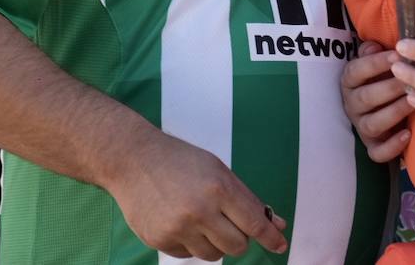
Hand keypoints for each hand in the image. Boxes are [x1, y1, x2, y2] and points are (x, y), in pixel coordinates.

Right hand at [106, 129, 287, 260]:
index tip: (281, 246)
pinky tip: (179, 221)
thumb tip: (278, 225)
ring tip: (200, 219)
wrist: (133, 159)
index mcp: (219, 188)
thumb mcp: (219, 171)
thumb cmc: (182, 162)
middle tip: (229, 224)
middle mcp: (200, 210)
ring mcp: (178, 228)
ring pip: (213, 256)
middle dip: (239, 240)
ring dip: (214, 244)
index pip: (254, 223)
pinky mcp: (159, 240)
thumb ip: (248, 200)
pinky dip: (190, 244)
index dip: (271, 237)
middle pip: (237, 247)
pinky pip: (188, 255)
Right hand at [341, 41, 411, 161]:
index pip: (356, 71)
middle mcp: (352, 105)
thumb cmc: (383, 78)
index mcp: (350, 82)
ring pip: (372, 124)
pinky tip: (408, 134)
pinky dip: (392, 146)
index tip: (398, 55)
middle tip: (410, 80)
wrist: (385, 109)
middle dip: (389, 88)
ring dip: (393, 112)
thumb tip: (373, 46)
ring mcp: (361, 127)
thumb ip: (373, 52)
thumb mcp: (377, 62)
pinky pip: (377, 152)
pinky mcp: (372, 147)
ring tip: (413, 102)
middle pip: (365, 98)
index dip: (375, 63)